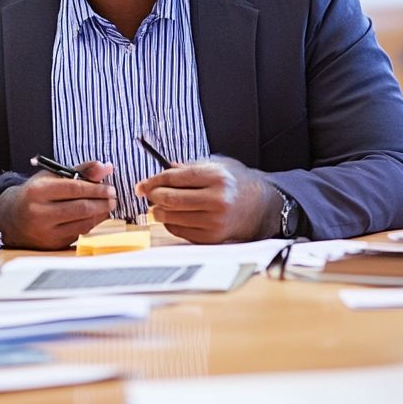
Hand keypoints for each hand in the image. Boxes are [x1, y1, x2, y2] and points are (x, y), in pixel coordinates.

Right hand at [0, 161, 115, 249]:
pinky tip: (96, 217)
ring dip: (100, 215)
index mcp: (38, 191)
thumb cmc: (36, 194)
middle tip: (113, 198)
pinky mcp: (52, 244)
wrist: (12, 219)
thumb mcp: (52, 176)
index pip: (74, 188)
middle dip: (102, 203)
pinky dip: (91, 225)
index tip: (110, 188)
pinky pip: (79, 234)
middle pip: (81, 208)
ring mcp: (45, 231)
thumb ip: (80, 171)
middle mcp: (40, 212)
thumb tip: (105, 167)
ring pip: (83, 223)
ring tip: (107, 206)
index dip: (96, 188)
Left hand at [136, 155, 276, 243]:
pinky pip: (179, 231)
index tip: (142, 185)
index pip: (175, 178)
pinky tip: (174, 216)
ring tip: (159, 205)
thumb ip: (188, 168)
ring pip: (172, 217)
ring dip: (159, 211)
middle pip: (171, 199)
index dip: (154, 181)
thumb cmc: (235, 184)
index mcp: (217, 177)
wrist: (260, 206)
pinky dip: (170, 223)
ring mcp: (215, 221)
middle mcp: (217, 200)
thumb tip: (161, 171)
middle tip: (148, 194)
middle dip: (153, 196)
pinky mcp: (212, 237)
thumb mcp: (216, 166)